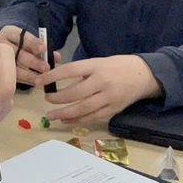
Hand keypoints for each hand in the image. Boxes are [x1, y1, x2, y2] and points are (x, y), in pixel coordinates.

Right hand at [0, 25, 61, 85]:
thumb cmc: (19, 46)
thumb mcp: (28, 41)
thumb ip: (41, 48)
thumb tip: (57, 57)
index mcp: (9, 33)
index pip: (21, 36)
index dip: (33, 42)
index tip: (44, 48)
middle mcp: (0, 45)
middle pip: (17, 53)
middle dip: (33, 61)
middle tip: (46, 68)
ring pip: (13, 67)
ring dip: (29, 74)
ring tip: (42, 78)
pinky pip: (12, 77)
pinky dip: (25, 80)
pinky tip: (35, 82)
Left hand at [36, 55, 161, 124]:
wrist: (144, 75)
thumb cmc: (117, 66)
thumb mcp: (99, 63)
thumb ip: (82, 73)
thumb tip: (59, 84)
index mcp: (97, 66)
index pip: (71, 70)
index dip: (53, 77)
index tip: (39, 81)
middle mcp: (103, 82)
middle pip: (76, 93)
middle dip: (58, 98)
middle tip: (47, 99)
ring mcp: (109, 97)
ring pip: (83, 108)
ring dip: (65, 113)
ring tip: (51, 115)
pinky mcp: (113, 109)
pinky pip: (92, 117)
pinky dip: (78, 120)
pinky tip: (66, 120)